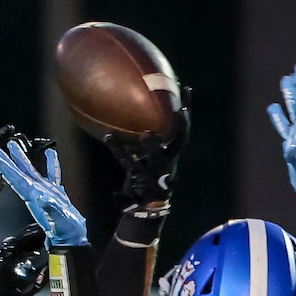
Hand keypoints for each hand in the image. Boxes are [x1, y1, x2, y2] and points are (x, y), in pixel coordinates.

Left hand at [0, 140, 87, 247]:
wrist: (71, 238)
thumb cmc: (64, 230)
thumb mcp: (57, 219)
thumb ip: (49, 208)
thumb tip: (41, 198)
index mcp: (33, 196)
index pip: (15, 178)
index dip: (5, 166)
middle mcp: (35, 192)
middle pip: (18, 172)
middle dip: (7, 159)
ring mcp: (45, 192)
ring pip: (31, 171)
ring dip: (22, 158)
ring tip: (15, 144)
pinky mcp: (56, 193)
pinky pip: (52, 175)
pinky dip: (51, 164)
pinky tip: (50, 153)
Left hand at [103, 87, 190, 206]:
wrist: (149, 206)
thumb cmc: (152, 176)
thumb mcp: (156, 158)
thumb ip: (154, 140)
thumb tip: (147, 110)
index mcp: (173, 155)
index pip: (183, 130)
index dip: (187, 111)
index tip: (187, 89)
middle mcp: (168, 163)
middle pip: (179, 142)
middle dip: (182, 125)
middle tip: (180, 109)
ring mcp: (155, 172)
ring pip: (157, 159)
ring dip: (153, 148)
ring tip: (147, 134)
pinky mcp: (138, 179)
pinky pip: (128, 163)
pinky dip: (118, 149)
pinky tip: (108, 136)